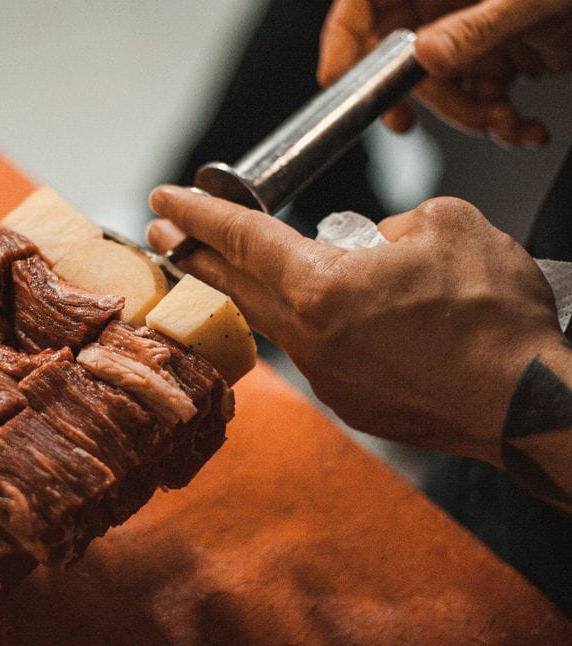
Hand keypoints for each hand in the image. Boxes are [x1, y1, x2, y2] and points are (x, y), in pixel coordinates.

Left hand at [147, 185, 566, 465]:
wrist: (526, 403)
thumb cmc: (493, 318)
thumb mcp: (448, 226)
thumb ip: (391, 225)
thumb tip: (371, 245)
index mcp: (320, 287)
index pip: (242, 239)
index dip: (199, 213)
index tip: (164, 199)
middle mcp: (309, 337)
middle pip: (234, 286)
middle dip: (193, 255)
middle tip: (162, 234)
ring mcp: (326, 377)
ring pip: (274, 322)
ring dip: (248, 292)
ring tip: (235, 270)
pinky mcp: (350, 402)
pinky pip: (319, 353)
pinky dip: (316, 327)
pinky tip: (341, 316)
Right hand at [318, 0, 571, 146]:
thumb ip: (476, 25)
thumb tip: (424, 55)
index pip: (364, 5)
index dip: (343, 43)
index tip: (338, 83)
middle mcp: (448, 4)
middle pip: (401, 62)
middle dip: (430, 101)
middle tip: (442, 117)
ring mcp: (476, 34)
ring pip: (444, 94)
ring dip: (476, 121)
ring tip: (509, 124)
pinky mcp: (504, 60)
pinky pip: (483, 103)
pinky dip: (505, 127)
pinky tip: (525, 129)